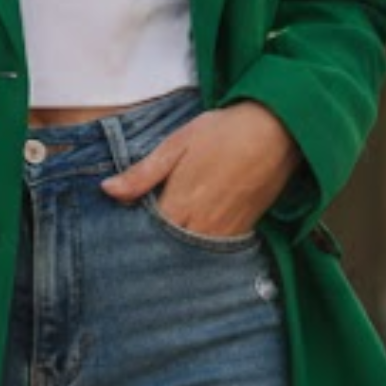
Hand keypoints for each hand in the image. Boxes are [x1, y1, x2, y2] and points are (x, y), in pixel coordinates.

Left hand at [100, 100, 300, 237]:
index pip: (145, 236)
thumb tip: (107, 190)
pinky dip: (201, 246)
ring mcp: (225, 233)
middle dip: (152, 246)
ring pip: (191, 254)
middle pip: (167, 250)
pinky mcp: (244, 231)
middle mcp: (201, 227)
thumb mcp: (177, 144)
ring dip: (177, 248)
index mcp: (179, 205)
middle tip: (137, 240)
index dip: (131, 234)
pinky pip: (215, 249)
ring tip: (166, 236)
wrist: (278, 131)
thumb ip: (142, 173)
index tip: (117, 232)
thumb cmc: (224, 132)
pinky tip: (193, 232)